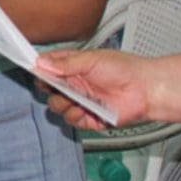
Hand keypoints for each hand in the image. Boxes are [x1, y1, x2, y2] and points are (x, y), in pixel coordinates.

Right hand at [35, 49, 155, 129]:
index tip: (35, 70)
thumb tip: (42, 63)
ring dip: (62, 103)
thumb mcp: (92, 59)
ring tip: (75, 99)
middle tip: (58, 86)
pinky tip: (85, 109)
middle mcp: (75, 85)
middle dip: (49, 89)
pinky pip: (72, 121)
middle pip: (48, 90)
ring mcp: (81, 102)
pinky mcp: (90, 118)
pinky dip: (76, 116)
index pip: (48, 68)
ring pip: (57, 107)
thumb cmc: (125, 69)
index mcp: (72, 67)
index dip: (39, 70)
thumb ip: (66, 63)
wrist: (146, 90)